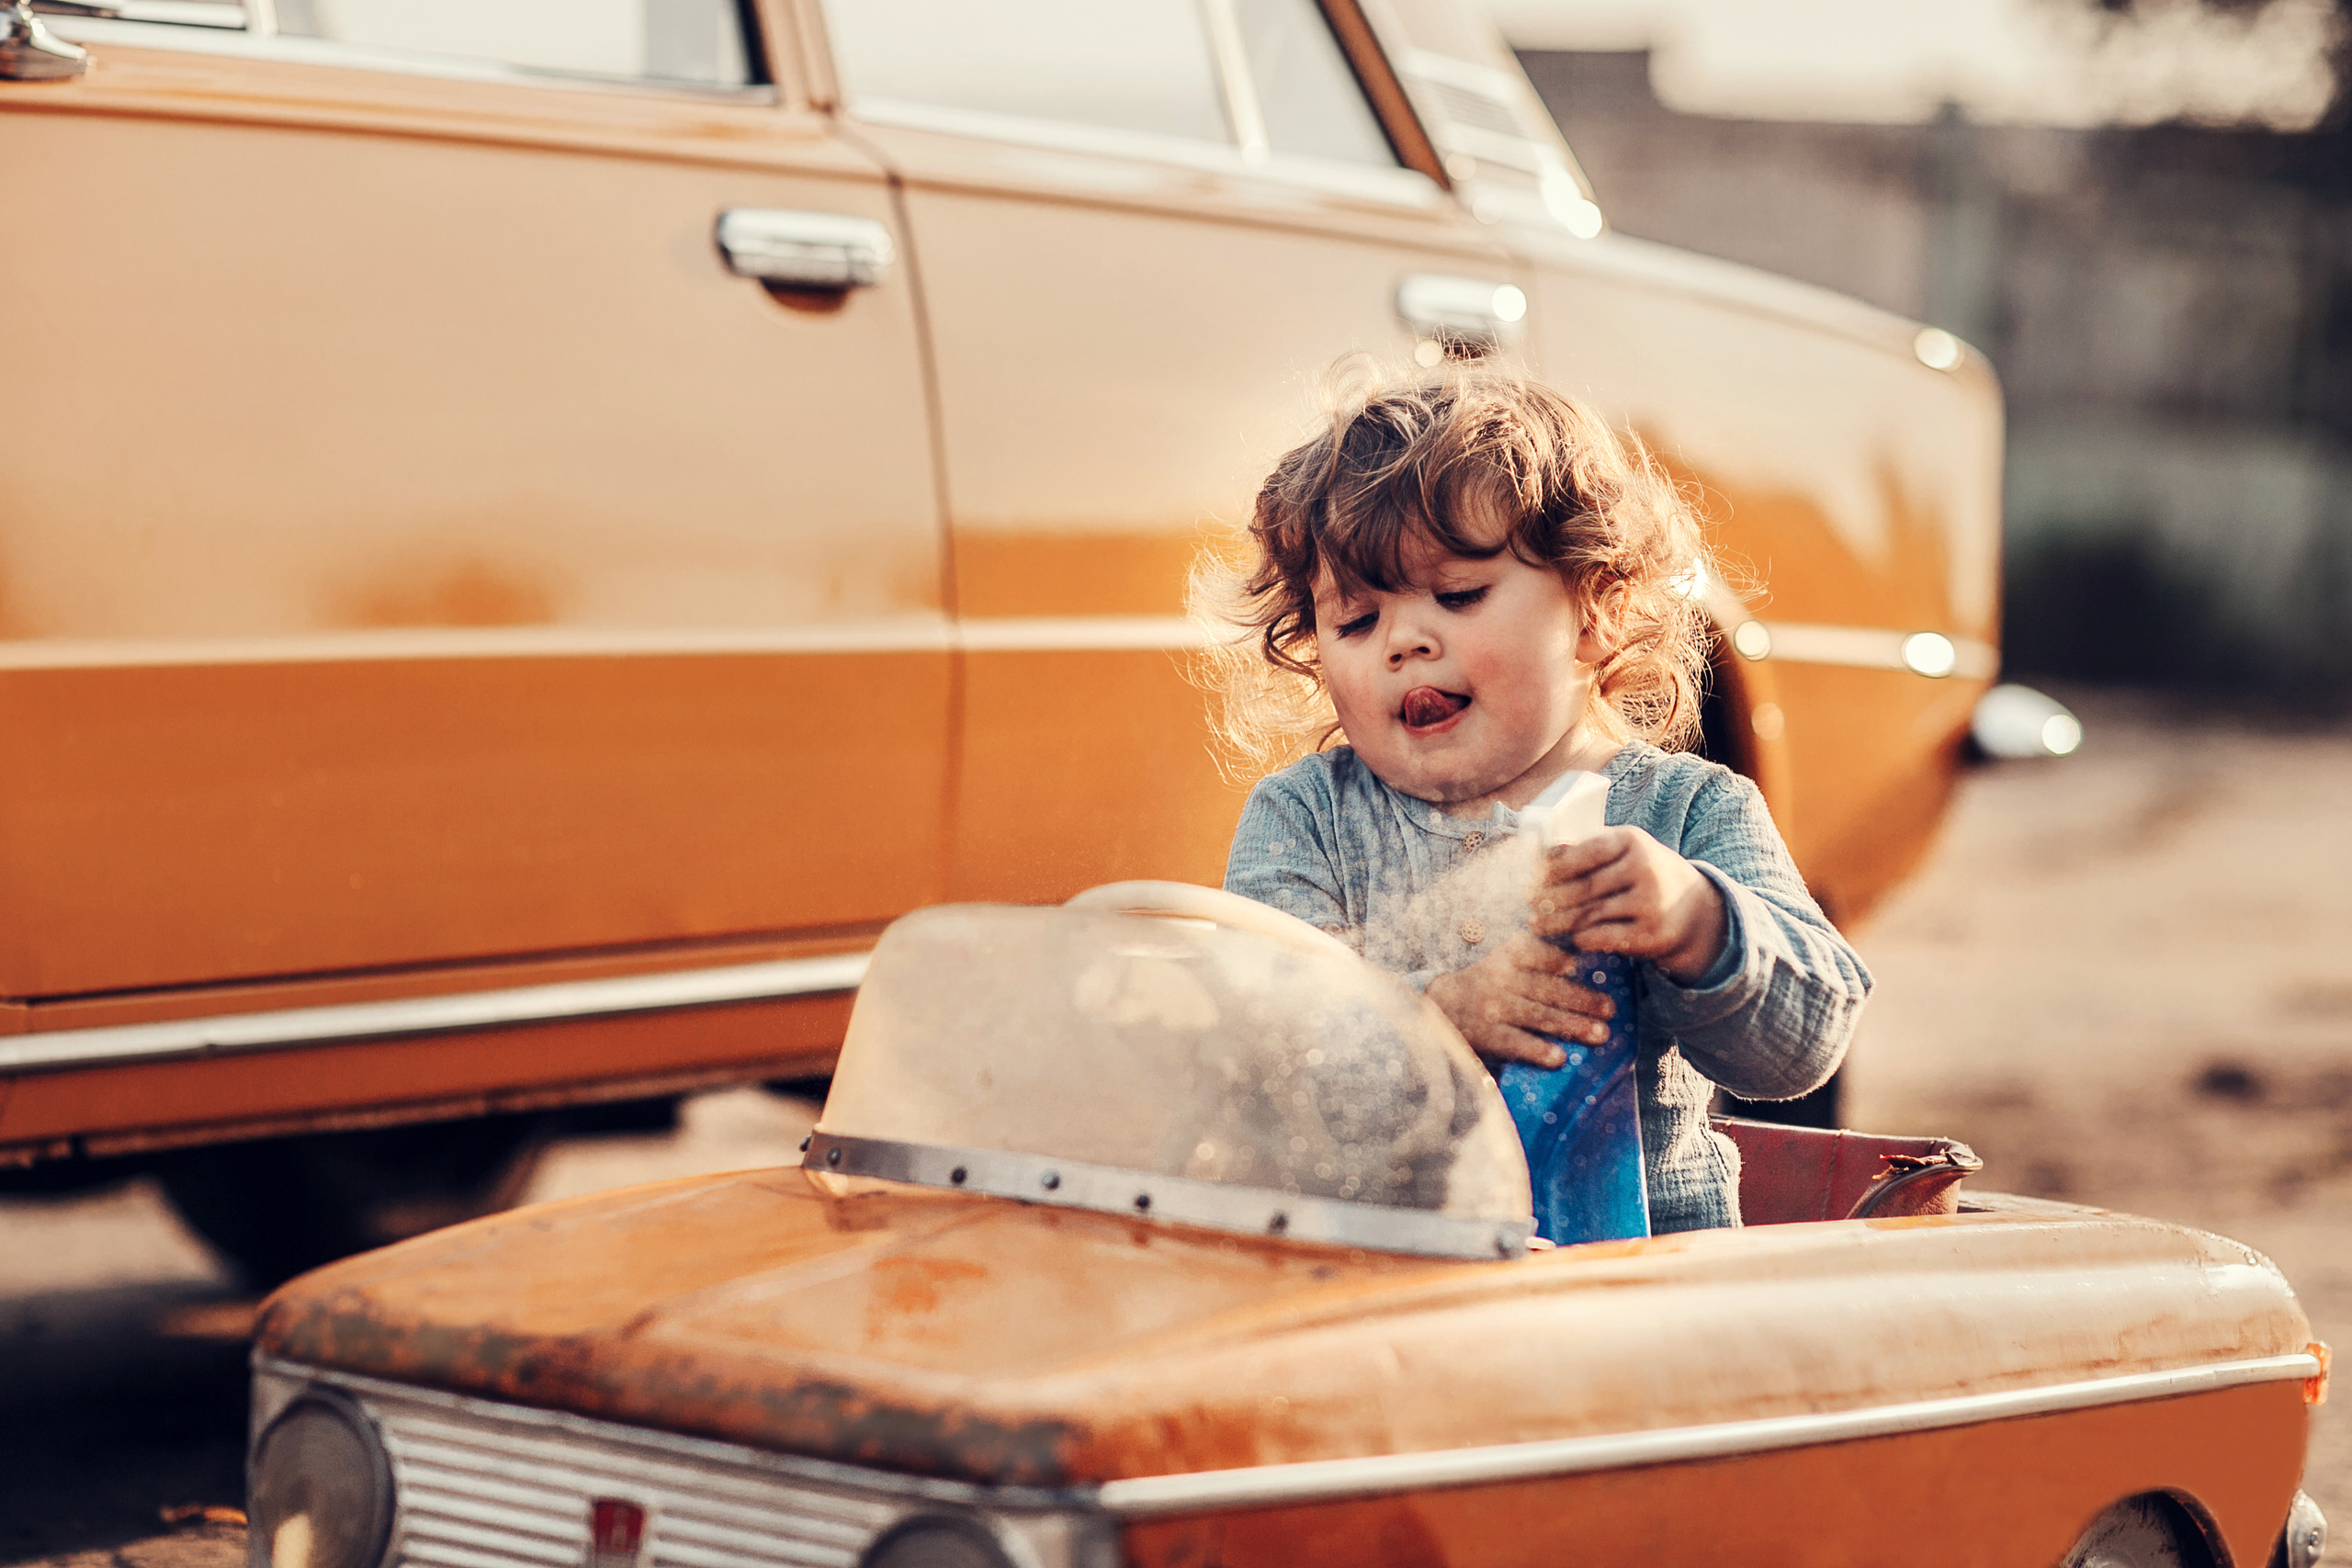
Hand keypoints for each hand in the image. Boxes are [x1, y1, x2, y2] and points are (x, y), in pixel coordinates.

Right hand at [1424, 932, 1616, 1068]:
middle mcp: (1501, 980)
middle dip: (1581, 998)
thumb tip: (1582, 959)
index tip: (1583, 963)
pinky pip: (1515, 1043)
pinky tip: (1560, 1058)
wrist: (1440, 1010)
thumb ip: (1537, 955)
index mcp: (1509, 957)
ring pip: (1538, 1016)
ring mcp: (1493, 1009)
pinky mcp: (1487, 1036)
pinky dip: (1537, 1050)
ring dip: (1572, 1025)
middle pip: (1546, 988)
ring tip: (1601, 1034)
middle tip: (1610, 1009)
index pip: (1539, 954)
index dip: (1561, 958)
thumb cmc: (1488, 986)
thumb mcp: (1505, 961)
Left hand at [1530, 827, 1726, 984]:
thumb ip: (1587, 845)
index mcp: (1633, 840)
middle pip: (1583, 886)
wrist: (1695, 908)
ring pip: (1590, 914)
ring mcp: (1650, 902)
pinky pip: (1603, 937)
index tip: (1530, 877)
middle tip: (1528, 906)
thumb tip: (1538, 848)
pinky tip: (1570, 938)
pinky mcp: (1651, 934)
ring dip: (1558, 922)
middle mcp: (1644, 868)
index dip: (1553, 867)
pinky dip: (1582, 938)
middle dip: (1550, 898)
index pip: (1584, 852)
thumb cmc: (1643, 873)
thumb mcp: (1625, 850)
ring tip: (1537, 924)